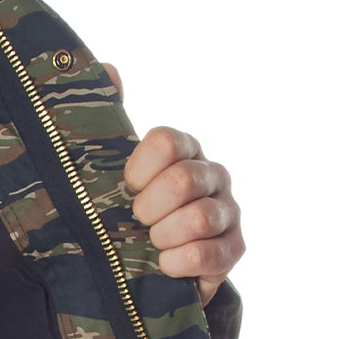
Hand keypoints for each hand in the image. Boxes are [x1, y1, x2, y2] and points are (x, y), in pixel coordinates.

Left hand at [103, 61, 243, 306]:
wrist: (137, 268)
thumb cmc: (121, 210)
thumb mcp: (104, 169)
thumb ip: (106, 118)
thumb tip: (110, 70)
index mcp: (181, 150)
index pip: (168, 141)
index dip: (140, 168)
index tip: (125, 186)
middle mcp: (210, 174)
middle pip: (184, 180)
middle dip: (149, 207)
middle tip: (135, 219)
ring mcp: (227, 211)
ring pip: (199, 217)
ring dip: (164, 235)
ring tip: (149, 242)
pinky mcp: (233, 249)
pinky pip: (213, 254)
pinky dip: (181, 261)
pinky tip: (164, 264)